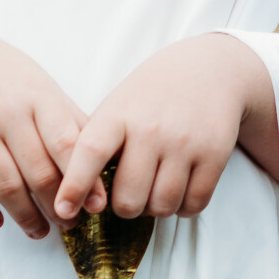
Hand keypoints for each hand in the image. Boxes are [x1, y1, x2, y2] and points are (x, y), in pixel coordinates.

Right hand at [0, 18, 105, 238]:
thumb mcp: (36, 82)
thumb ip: (68, 117)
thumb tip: (106, 155)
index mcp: (38, 96)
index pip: (67, 144)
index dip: (84, 180)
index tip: (96, 208)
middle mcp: (7, 112)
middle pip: (39, 172)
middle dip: (58, 206)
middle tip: (69, 226)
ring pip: (6, 186)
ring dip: (25, 216)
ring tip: (39, 232)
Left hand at [54, 33, 278, 222]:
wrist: (212, 68)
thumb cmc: (154, 92)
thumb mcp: (119, 104)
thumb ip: (98, 141)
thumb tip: (75, 191)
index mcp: (119, 114)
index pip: (90, 153)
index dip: (74, 186)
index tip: (63, 210)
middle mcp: (152, 129)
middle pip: (128, 198)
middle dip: (124, 208)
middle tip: (126, 196)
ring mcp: (186, 144)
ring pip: (162, 206)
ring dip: (154, 209)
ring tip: (153, 190)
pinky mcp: (215, 156)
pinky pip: (194, 204)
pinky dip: (182, 208)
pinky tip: (178, 191)